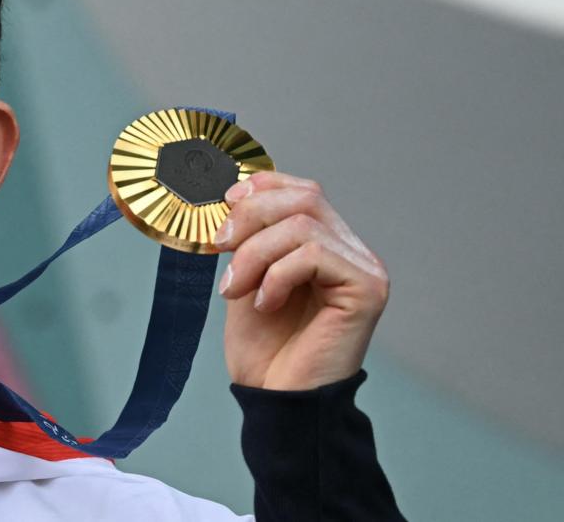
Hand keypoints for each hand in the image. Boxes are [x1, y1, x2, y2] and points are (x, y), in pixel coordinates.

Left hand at [214, 171, 389, 390]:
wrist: (277, 399)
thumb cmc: (264, 349)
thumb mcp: (246, 278)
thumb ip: (248, 238)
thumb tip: (233, 193)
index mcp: (326, 244)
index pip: (302, 190)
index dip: (261, 187)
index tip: (224, 205)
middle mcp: (352, 251)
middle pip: (305, 198)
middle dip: (251, 217)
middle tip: (219, 247)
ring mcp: (364, 269)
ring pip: (303, 224)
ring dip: (255, 253)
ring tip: (236, 289)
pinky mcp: (367, 289)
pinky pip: (314, 255)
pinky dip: (277, 275)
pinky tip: (265, 304)